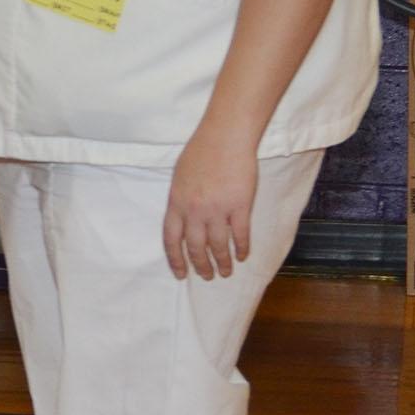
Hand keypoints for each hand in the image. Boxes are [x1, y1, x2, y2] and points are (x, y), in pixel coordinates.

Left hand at [164, 129, 258, 280]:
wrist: (224, 137)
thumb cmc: (200, 152)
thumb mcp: (179, 177)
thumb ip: (180, 200)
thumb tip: (182, 218)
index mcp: (176, 203)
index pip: (171, 240)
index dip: (176, 259)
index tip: (180, 273)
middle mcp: (194, 211)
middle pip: (195, 247)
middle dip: (200, 266)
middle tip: (207, 276)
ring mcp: (217, 209)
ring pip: (218, 245)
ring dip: (222, 262)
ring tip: (226, 272)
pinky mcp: (240, 205)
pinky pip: (240, 234)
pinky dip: (242, 248)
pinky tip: (243, 256)